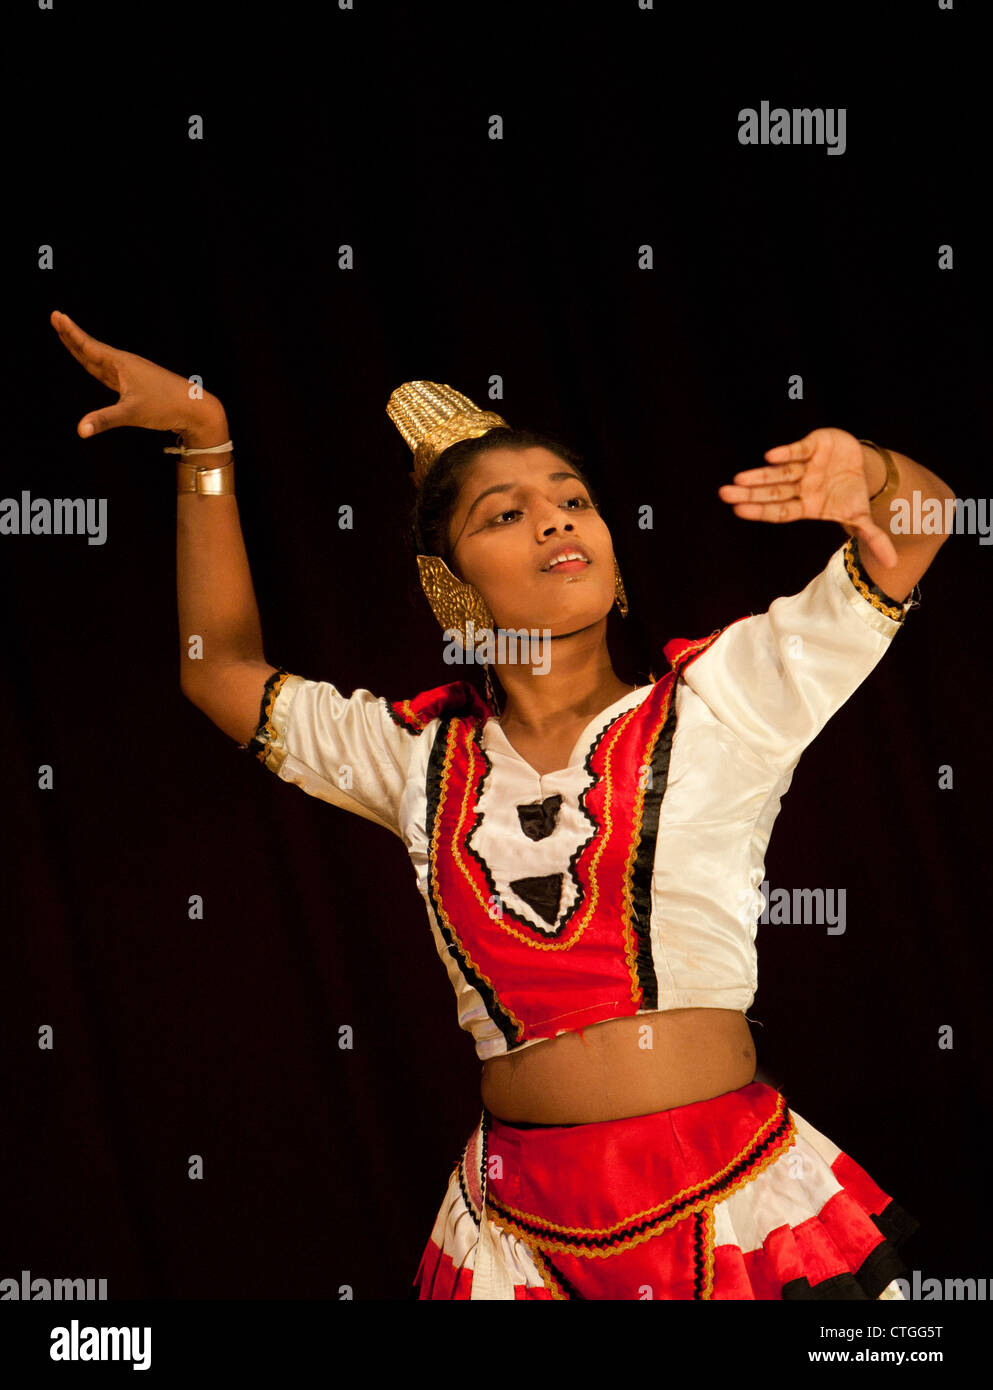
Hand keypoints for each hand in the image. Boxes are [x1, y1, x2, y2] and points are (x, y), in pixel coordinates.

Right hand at [50, 310, 224, 441]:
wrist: (196, 409)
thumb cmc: (167, 407)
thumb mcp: (132, 413)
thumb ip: (104, 420)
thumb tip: (80, 430)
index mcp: (121, 364)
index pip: (89, 346)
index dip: (70, 333)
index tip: (56, 315)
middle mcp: (125, 365)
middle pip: (91, 349)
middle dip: (72, 336)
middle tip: (56, 319)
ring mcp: (132, 375)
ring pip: (100, 361)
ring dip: (83, 350)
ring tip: (68, 338)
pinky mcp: (137, 386)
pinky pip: (110, 374)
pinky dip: (97, 367)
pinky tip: (95, 365)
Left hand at [717, 427, 898, 568]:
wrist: (863, 467)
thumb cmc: (851, 496)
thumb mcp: (861, 518)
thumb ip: (873, 537)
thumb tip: (892, 562)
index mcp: (806, 506)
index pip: (779, 511)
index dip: (760, 511)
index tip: (739, 511)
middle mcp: (800, 486)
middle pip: (771, 492)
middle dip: (749, 494)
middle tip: (724, 494)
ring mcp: (805, 466)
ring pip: (778, 471)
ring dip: (759, 475)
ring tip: (738, 480)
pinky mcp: (813, 445)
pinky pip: (797, 449)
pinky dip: (786, 452)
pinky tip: (769, 457)